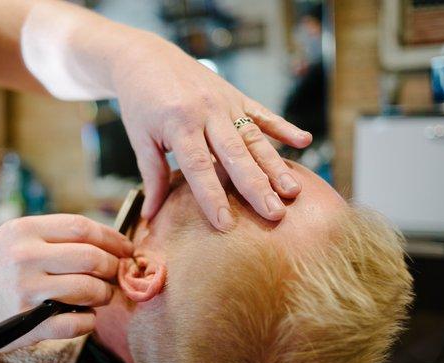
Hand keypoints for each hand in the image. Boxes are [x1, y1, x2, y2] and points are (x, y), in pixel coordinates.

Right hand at [0, 214, 132, 354]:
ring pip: (89, 289)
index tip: (126, 247)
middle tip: (118, 272)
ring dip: (105, 293)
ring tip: (104, 294)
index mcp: (23, 231)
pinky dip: (89, 321)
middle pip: (91, 257)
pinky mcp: (28, 323)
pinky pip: (76, 323)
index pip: (82, 227)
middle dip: (113, 266)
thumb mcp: (10, 239)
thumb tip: (103, 240)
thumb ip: (51, 236)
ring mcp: (27, 292)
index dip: (112, 237)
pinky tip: (87, 317)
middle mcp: (25, 257)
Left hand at [112, 33, 311, 230]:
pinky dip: (283, 126)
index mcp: (179, 124)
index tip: (226, 224)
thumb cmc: (141, 102)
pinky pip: (262, 112)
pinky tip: (303, 141)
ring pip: (254, 137)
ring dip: (274, 165)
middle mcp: (207, 112)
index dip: (212, 197)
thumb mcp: (140, 138)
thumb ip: (152, 176)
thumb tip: (150, 217)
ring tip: (292, 189)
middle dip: (256, 187)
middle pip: (235, 155)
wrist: (146, 57)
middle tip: (275, 214)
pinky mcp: (235, 95)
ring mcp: (225, 102)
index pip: (199, 168)